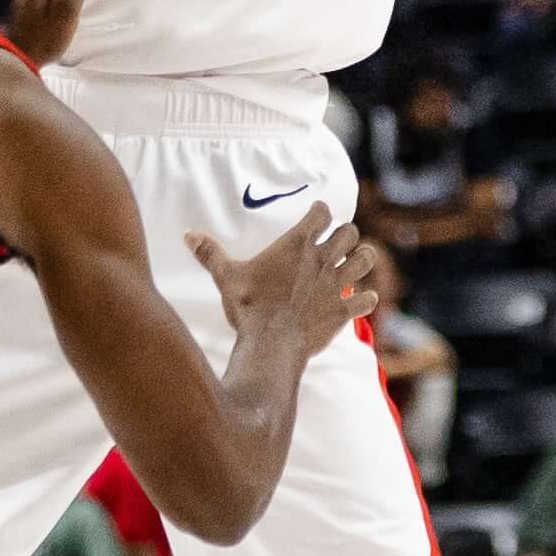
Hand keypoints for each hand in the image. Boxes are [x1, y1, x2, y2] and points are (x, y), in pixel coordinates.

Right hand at [188, 206, 376, 368]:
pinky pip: (367, 300)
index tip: (317, 214)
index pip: (321, 213)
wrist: (271, 343)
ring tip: (356, 262)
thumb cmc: (249, 307)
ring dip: (363, 259)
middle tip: (336, 241)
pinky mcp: (343, 310)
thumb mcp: (227, 277)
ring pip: (366, 259)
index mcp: (297, 245)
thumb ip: (211, 254)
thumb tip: (188, 235)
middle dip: (345, 234)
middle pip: (349, 232)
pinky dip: (366, 299)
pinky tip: (361, 300)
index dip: (321, 211)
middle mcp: (322, 260)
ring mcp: (336, 285)